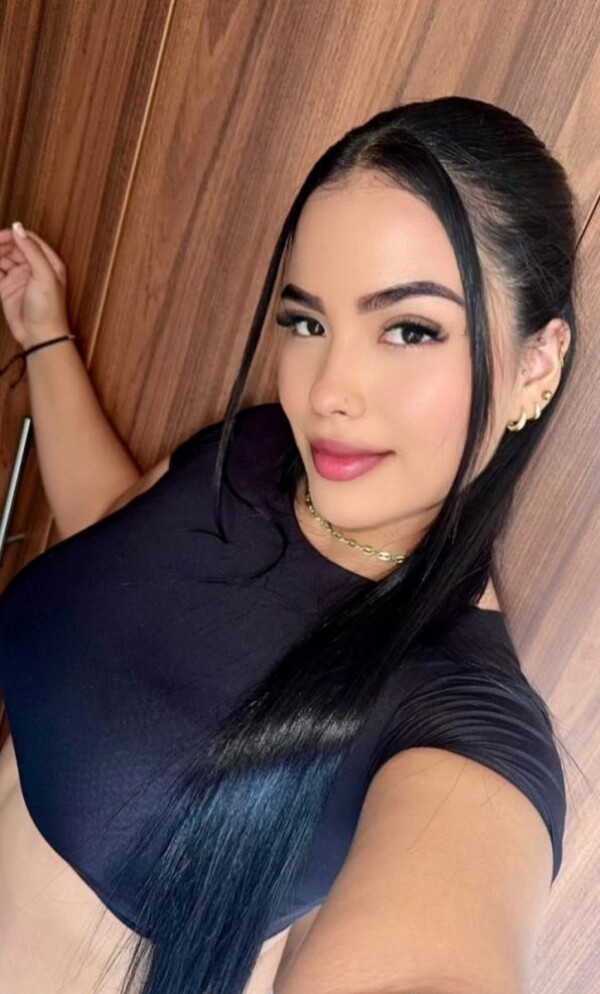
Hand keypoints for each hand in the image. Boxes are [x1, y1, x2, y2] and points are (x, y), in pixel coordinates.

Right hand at [0, 224, 70, 348]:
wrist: (40, 335)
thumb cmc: (49, 308)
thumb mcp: (44, 275)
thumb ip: (32, 251)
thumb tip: (19, 229)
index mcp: (48, 262)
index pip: (28, 240)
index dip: (14, 235)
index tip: (1, 236)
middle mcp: (33, 268)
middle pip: (14, 247)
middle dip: (1, 243)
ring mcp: (19, 277)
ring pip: (3, 258)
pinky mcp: (7, 288)